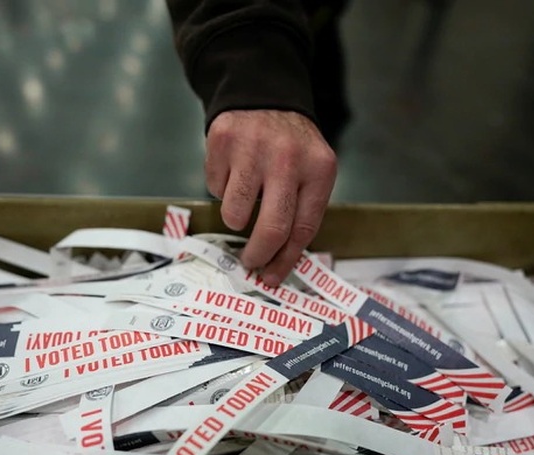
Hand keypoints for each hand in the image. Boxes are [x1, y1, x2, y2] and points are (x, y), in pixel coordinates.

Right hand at [205, 110, 336, 285]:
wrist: (265, 98)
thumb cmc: (290, 148)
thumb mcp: (311, 171)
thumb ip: (300, 211)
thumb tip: (278, 263)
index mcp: (319, 170)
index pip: (303, 228)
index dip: (286, 259)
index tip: (272, 277)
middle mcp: (288, 158)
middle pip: (272, 227)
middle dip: (258, 254)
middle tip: (250, 262)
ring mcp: (253, 148)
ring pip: (235, 213)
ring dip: (235, 217)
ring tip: (243, 199)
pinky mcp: (223, 141)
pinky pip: (215, 188)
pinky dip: (222, 188)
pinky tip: (234, 171)